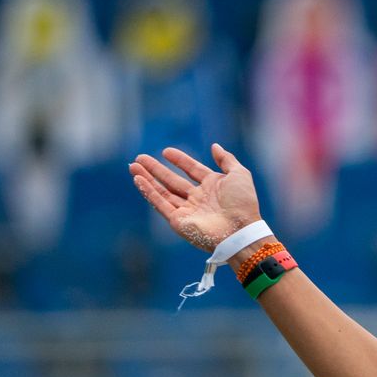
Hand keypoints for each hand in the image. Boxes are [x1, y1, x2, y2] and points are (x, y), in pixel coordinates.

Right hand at [128, 144, 261, 253]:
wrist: (240, 230)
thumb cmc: (243, 203)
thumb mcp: (239, 174)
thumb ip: (227, 160)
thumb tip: (215, 146)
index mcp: (213, 187)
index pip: (192, 170)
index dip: (180, 160)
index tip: (166, 151)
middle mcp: (199, 199)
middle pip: (173, 181)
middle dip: (156, 170)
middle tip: (139, 158)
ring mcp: (188, 211)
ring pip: (163, 192)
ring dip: (147, 179)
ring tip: (133, 166)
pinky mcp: (178, 222)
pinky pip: (160, 204)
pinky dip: (148, 192)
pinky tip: (138, 180)